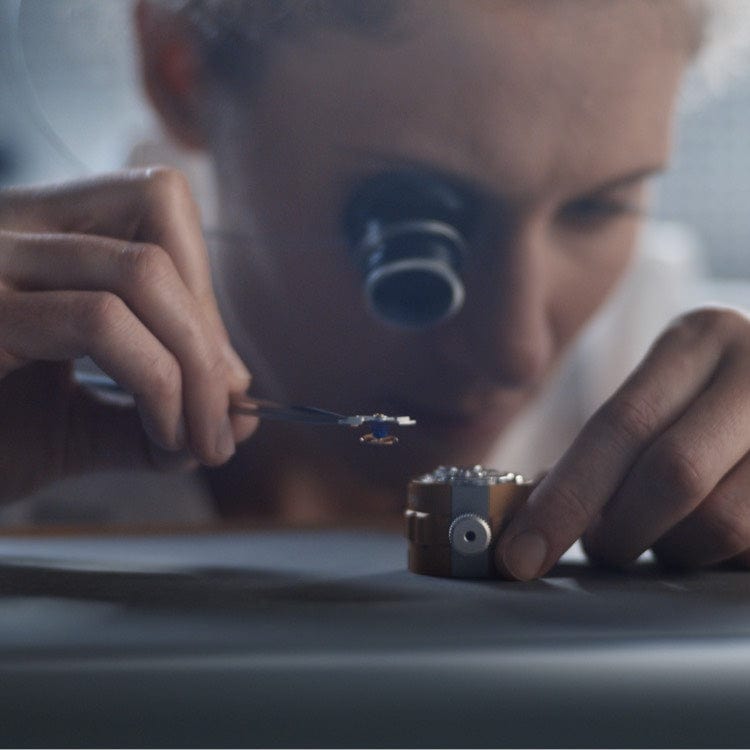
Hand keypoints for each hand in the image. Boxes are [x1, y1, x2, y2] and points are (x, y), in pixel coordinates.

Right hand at [0, 167, 257, 503]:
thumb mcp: (73, 424)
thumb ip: (151, 409)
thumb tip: (237, 409)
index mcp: (36, 238)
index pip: (158, 206)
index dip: (208, 297)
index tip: (225, 383)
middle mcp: (6, 227)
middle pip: (161, 222)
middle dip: (213, 338)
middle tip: (225, 426)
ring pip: (140, 270)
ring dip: (196, 368)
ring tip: (198, 442)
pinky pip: (98, 322)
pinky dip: (159, 383)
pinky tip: (161, 440)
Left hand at [495, 307, 749, 578]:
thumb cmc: (719, 398)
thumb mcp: (669, 389)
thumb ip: (616, 441)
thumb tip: (539, 511)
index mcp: (701, 339)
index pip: (619, 426)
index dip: (563, 499)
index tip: (520, 554)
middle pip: (672, 475)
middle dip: (619, 530)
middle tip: (601, 549)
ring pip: (722, 524)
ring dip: (674, 551)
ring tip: (665, 538)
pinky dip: (721, 560)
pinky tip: (711, 541)